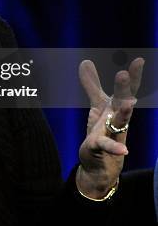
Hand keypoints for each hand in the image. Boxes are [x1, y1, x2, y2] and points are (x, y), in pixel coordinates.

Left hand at [76, 57, 143, 196]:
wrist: (99, 166)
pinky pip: (107, 146)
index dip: (133, 76)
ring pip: (119, 121)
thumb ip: (92, 85)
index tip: (139, 60)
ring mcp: (112, 134)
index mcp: (116, 108)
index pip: (126, 90)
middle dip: (124, 88)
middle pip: (122, 102)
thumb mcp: (97, 106)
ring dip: (124, 112)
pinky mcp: (100, 148)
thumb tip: (86, 61)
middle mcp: (117, 120)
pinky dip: (114, 147)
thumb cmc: (102, 133)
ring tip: (129, 103)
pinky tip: (124, 150)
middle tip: (124, 73)